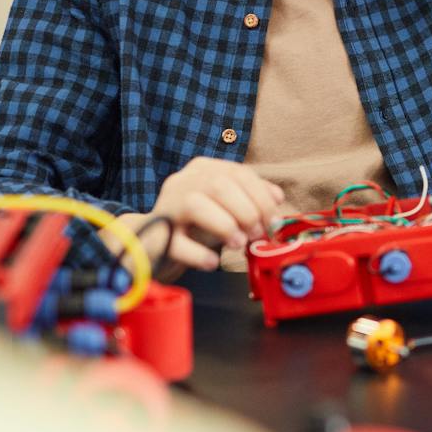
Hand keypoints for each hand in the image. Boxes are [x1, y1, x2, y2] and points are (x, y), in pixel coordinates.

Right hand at [122, 158, 284, 278]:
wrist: (154, 244)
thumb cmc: (197, 225)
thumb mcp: (227, 208)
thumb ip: (252, 199)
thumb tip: (276, 198)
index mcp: (203, 170)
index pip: (238, 173)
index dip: (261, 197)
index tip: (273, 221)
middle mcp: (183, 182)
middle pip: (219, 185)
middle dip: (246, 210)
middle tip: (257, 234)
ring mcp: (167, 207)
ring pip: (196, 205)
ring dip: (225, 225)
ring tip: (239, 244)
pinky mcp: (156, 235)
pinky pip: (177, 242)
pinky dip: (199, 254)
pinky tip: (212, 262)